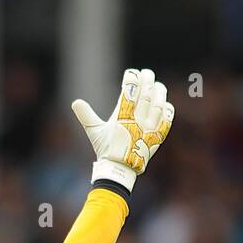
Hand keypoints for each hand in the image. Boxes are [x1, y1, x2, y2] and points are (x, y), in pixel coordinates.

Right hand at [71, 67, 172, 190]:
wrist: (120, 169)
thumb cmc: (106, 148)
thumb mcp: (94, 132)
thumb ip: (86, 115)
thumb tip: (75, 102)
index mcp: (121, 117)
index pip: (129, 91)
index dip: (131, 78)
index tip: (131, 73)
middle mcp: (137, 121)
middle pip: (145, 94)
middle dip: (147, 80)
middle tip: (146, 73)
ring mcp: (149, 128)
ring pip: (158, 104)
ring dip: (159, 91)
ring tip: (157, 85)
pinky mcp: (158, 136)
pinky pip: (167, 118)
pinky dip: (167, 108)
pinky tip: (164, 103)